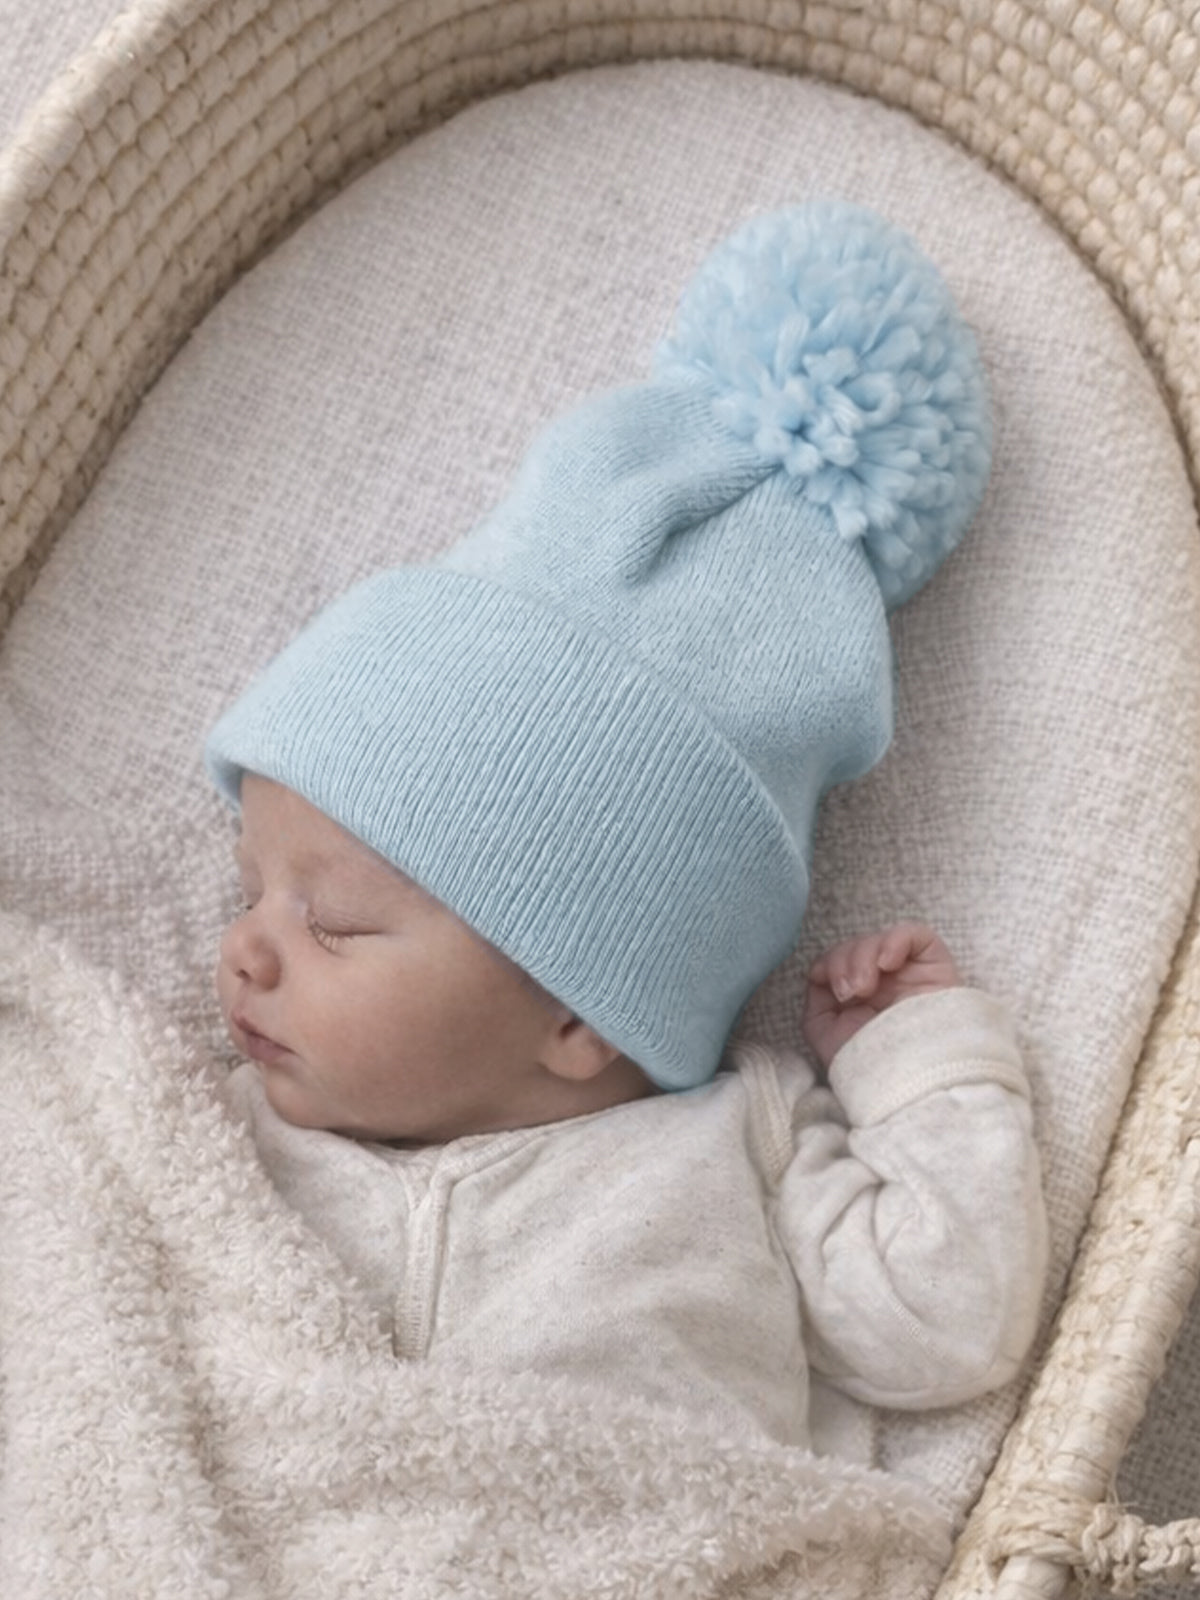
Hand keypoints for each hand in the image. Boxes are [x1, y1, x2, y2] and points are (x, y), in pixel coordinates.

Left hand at [802, 922, 960, 1070]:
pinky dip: (894, 941)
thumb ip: (816, 1001)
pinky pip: (914, 935)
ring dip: (863, 957)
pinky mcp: (935, 967)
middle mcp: (884, 984)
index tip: (828, 986)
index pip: (839, 960)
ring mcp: (909, 974)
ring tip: (864, 988)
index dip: (829, 964)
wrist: (908, 1080)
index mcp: (860, 998)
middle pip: (855, 946)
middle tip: (848, 992)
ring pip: (879, 939)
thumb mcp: (826, 1035)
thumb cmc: (868, 1063)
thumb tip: (818, 972)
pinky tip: (887, 963)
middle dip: (843, 962)